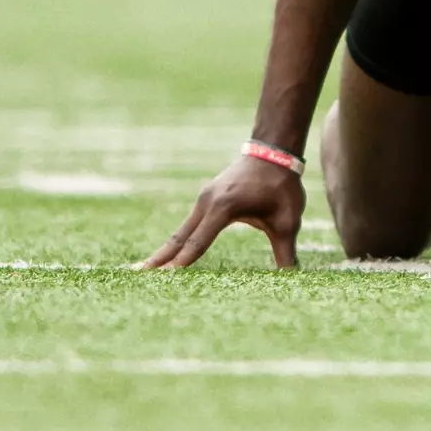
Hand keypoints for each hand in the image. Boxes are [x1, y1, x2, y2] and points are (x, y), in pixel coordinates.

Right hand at [141, 155, 305, 268]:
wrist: (273, 153)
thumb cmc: (281, 186)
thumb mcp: (287, 221)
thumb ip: (286, 252)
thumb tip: (294, 278)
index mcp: (224, 207)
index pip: (198, 242)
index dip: (182, 262)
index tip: (164, 278)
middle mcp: (207, 202)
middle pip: (180, 237)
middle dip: (160, 258)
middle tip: (137, 276)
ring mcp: (204, 199)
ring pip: (181, 231)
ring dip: (165, 251)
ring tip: (144, 270)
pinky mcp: (206, 200)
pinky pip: (188, 225)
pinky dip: (177, 241)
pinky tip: (167, 254)